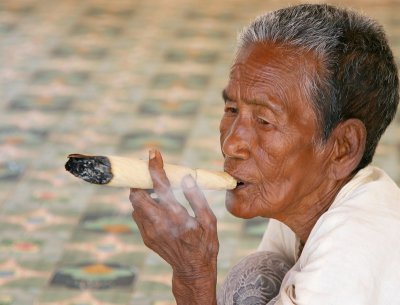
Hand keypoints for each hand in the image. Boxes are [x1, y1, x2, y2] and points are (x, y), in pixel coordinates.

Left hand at [129, 149, 218, 304]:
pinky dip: (144, 205)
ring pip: (135, 205)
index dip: (155, 168)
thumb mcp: (209, 220)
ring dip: (142, 192)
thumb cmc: (205, 243)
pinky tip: (158, 205)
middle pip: (137, 195)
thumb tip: (185, 177)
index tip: (152, 153)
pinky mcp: (146, 237)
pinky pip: (139, 215)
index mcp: (176, 217)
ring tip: (156, 189)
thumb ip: (196, 197)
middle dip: (140, 180)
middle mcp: (159, 224)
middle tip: (149, 172)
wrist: (192, 270)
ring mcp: (149, 232)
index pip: (161, 186)